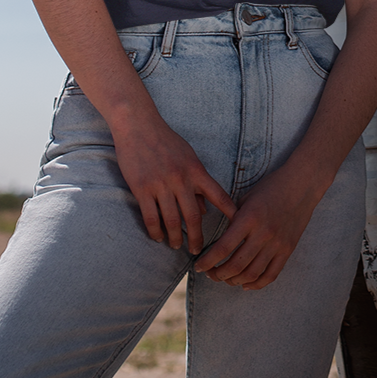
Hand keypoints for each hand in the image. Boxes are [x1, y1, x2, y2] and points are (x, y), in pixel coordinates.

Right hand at [111, 116, 235, 254]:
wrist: (140, 126)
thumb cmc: (167, 141)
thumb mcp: (189, 157)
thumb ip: (198, 182)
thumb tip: (206, 209)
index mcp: (196, 170)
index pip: (218, 194)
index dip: (228, 212)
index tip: (237, 226)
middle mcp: (181, 179)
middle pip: (193, 215)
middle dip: (197, 236)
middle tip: (197, 251)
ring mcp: (161, 185)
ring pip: (172, 220)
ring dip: (175, 237)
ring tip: (176, 246)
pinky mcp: (142, 189)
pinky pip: (151, 217)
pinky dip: (155, 231)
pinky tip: (157, 237)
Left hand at [193, 163, 329, 290]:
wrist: (303, 183)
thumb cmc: (272, 187)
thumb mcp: (247, 199)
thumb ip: (234, 219)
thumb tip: (220, 239)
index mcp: (250, 218)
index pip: (223, 248)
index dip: (207, 261)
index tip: (198, 266)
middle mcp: (264, 234)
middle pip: (235, 266)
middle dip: (217, 274)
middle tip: (210, 273)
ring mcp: (277, 243)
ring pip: (251, 274)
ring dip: (234, 281)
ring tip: (226, 278)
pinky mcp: (288, 249)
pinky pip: (271, 275)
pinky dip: (256, 284)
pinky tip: (246, 283)